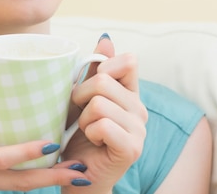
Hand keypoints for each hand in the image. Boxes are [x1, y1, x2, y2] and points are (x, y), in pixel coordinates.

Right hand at [0, 77, 84, 193]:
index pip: (1, 158)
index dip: (28, 152)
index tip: (54, 143)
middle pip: (19, 182)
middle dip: (53, 177)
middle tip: (82, 170)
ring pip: (17, 188)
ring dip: (46, 181)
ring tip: (75, 173)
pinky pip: (9, 187)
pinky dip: (30, 181)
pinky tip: (47, 171)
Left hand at [56, 35, 147, 191]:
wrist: (76, 176)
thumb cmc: (76, 136)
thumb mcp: (81, 99)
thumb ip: (93, 70)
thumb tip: (106, 39)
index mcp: (130, 94)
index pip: (128, 61)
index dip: (101, 68)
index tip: (87, 90)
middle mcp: (140, 109)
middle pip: (102, 80)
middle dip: (79, 97)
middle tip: (80, 117)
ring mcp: (139, 130)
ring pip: (99, 103)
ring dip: (83, 119)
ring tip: (87, 133)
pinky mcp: (132, 148)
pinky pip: (102, 124)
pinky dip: (89, 133)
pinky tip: (94, 143)